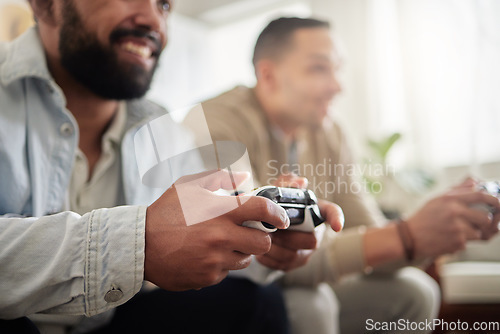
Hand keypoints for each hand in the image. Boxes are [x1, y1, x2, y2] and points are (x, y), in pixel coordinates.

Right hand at [144, 170, 289, 290]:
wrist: (139, 245)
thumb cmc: (165, 212)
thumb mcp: (188, 186)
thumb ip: (218, 178)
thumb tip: (243, 176)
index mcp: (220, 211)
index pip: (263, 209)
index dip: (278, 213)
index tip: (281, 218)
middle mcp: (222, 236)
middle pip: (263, 242)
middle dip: (261, 237)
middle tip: (249, 232)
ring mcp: (216, 259)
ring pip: (246, 259)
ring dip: (241, 251)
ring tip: (222, 243)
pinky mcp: (208, 277)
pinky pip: (227, 272)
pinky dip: (222, 264)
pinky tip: (205, 255)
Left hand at [255, 174, 343, 270]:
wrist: (263, 225)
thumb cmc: (276, 206)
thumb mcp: (279, 191)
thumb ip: (287, 182)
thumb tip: (300, 181)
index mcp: (315, 212)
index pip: (333, 213)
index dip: (337, 219)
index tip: (336, 227)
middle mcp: (315, 233)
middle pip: (311, 240)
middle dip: (288, 236)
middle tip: (269, 229)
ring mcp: (305, 251)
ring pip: (294, 255)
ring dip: (275, 247)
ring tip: (261, 237)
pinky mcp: (292, 264)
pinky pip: (282, 265)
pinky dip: (267, 258)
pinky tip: (258, 249)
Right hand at [406, 179, 499, 258]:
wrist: (410, 238)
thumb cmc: (423, 218)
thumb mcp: (437, 199)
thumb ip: (457, 190)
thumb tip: (474, 181)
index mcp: (450, 199)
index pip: (480, 196)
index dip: (494, 200)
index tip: (498, 204)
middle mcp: (455, 213)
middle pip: (486, 218)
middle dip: (487, 223)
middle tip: (483, 224)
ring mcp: (457, 229)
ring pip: (479, 233)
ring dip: (472, 234)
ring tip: (457, 232)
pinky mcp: (457, 243)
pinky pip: (469, 243)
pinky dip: (461, 242)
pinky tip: (448, 239)